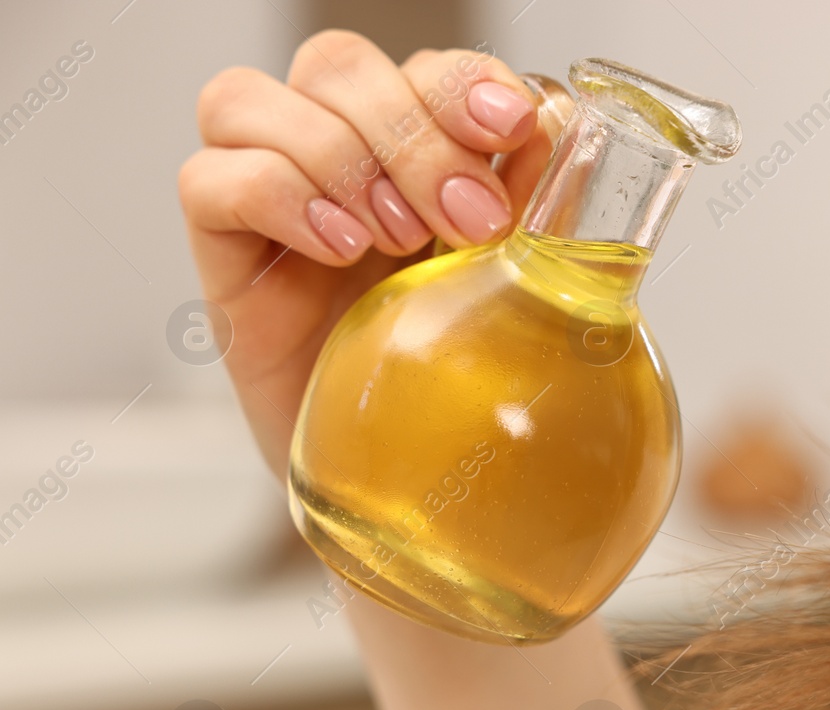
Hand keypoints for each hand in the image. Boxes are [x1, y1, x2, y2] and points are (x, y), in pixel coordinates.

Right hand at [178, 31, 569, 479]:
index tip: (512, 128)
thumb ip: (535, 209)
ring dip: (340, 161)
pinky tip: (337, 250)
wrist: (394, 469)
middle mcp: (335, 150)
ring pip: (250, 98)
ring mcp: (266, 189)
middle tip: (466, 219)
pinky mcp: (220, 246)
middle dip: (412, 134)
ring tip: (396, 242)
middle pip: (338, 66)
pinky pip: (210, 178)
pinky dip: (278, 198)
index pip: (423, 66)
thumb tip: (565, 134)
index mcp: (415, 145)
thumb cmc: (449, 372)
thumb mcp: (510, 289)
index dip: (464, 81)